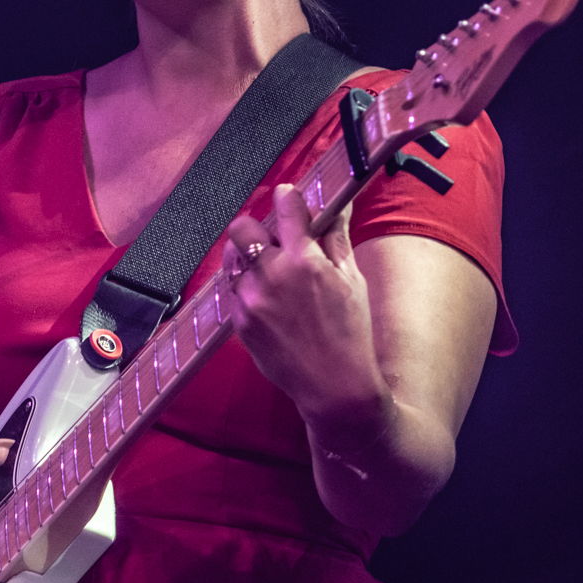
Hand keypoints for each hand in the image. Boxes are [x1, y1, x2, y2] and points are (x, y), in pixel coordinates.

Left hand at [222, 183, 389, 433]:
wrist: (334, 386)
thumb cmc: (351, 333)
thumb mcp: (351, 280)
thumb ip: (337, 238)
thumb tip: (337, 205)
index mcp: (305, 260)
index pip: (286, 206)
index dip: (288, 196)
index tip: (288, 196)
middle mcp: (272, 276)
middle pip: (241, 227)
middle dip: (255, 225)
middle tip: (271, 236)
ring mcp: (250, 300)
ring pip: (231, 259)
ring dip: (246, 256)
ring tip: (267, 269)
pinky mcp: (239, 322)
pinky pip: (233, 290)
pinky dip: (246, 287)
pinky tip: (268, 300)